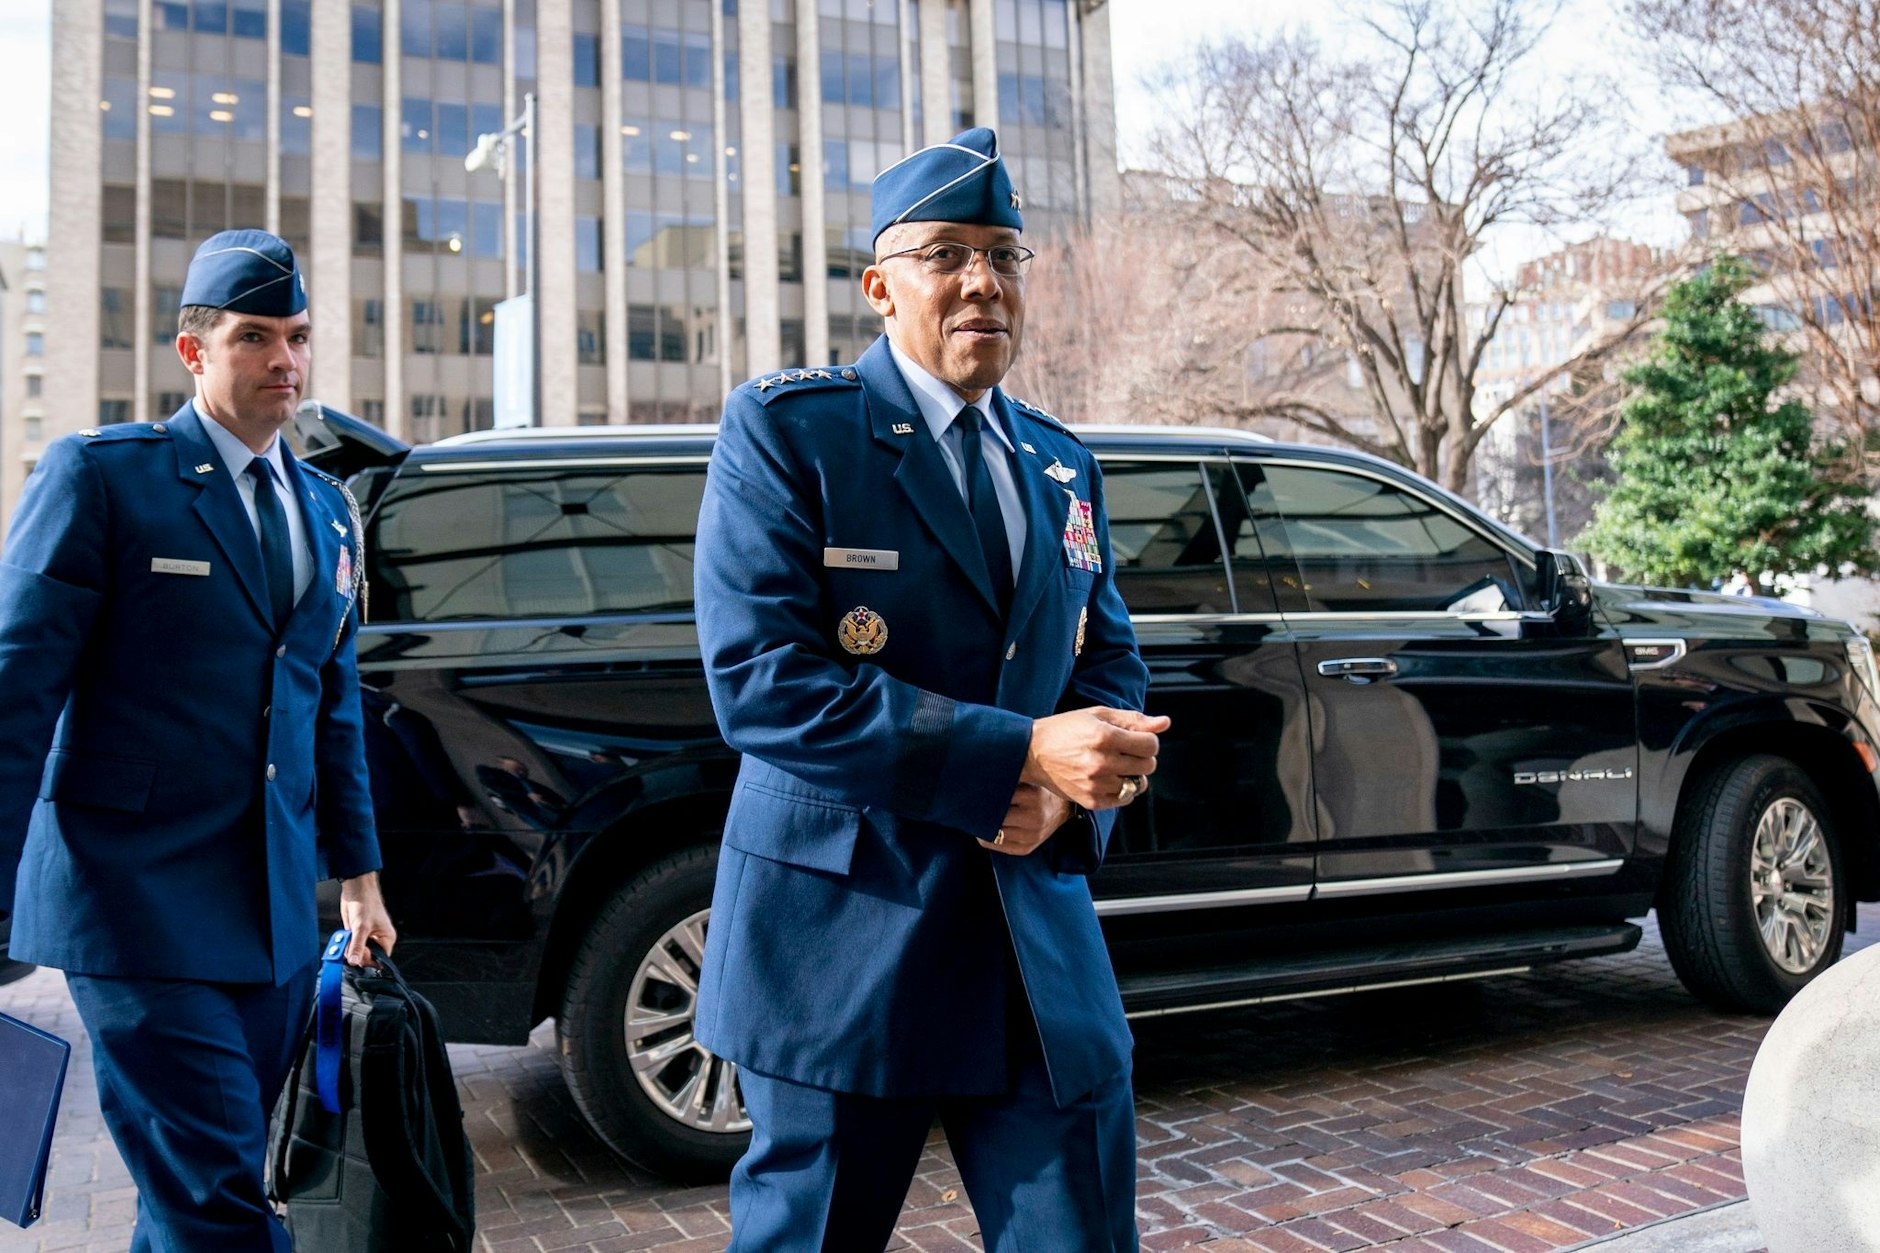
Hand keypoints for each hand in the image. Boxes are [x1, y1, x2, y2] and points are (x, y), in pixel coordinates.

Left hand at [339, 871, 396, 965]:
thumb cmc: (366, 902)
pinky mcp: (355, 933)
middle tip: (350, 946)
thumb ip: (357, 946)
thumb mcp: (361, 927)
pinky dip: (343, 943)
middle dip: (355, 954)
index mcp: (386, 939)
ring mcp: (365, 936)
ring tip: (346, 938)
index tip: (359, 955)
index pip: (380, 960)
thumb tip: (354, 961)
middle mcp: (377, 939)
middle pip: (366, 957)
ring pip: (355, 952)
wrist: (355, 888)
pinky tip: (343, 936)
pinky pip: (348, 945)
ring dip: (347, 948)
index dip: (368, 961)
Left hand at [979, 783, 1070, 856]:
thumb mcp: (1030, 778)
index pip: (998, 796)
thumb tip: (981, 776)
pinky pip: (998, 845)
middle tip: (969, 803)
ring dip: (982, 825)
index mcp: (1033, 796)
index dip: (983, 793)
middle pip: (995, 817)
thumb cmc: (1040, 789)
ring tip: (975, 816)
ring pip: (994, 833)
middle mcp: (1034, 818)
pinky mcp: (1027, 848)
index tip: (973, 789)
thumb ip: (1010, 777)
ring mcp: (1031, 836)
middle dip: (981, 811)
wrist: (1062, 809)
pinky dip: (987, 838)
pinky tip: (983, 830)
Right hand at [1021, 707, 1169, 809]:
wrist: (1032, 753)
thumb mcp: (1098, 715)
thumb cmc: (1067, 729)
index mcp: (1104, 736)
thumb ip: (1134, 720)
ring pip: (1138, 784)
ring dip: (1132, 774)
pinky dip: (1122, 789)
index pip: (1151, 745)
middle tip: (1124, 751)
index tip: (1135, 739)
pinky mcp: (1091, 801)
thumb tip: (1165, 723)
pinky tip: (1109, 778)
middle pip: (1148, 765)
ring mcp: (1096, 784)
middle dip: (1141, 757)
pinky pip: (1124, 799)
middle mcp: (1101, 762)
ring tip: (1115, 765)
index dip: (1148, 741)